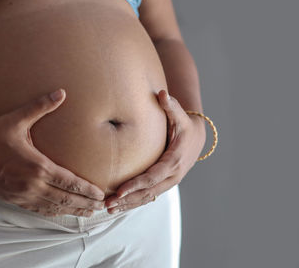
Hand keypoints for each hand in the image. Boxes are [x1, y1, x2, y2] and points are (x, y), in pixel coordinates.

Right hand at [0, 89, 104, 216]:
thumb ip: (40, 107)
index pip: (69, 182)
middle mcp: (32, 185)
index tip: (100, 194)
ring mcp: (22, 195)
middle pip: (65, 199)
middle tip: (100, 207)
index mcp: (37, 166)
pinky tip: (60, 214)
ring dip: (72, 211)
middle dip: (85, 203)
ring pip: (53, 208)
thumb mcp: (15, 120)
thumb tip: (61, 93)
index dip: (87, 190)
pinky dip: (52, 213)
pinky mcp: (12, 200)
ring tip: (87, 214)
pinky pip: (37, 210)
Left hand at [105, 89, 205, 212]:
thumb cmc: (184, 126)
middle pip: (148, 193)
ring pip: (148, 198)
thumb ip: (171, 105)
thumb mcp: (180, 115)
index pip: (152, 177)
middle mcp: (172, 175)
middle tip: (107, 205)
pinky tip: (120, 205)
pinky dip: (135, 201)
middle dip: (127, 200)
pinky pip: (149, 196)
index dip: (135, 185)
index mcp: (174, 161)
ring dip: (129, 205)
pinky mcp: (165, 183)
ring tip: (109, 210)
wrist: (196, 138)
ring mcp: (169, 182)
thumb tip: (162, 93)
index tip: (118, 192)